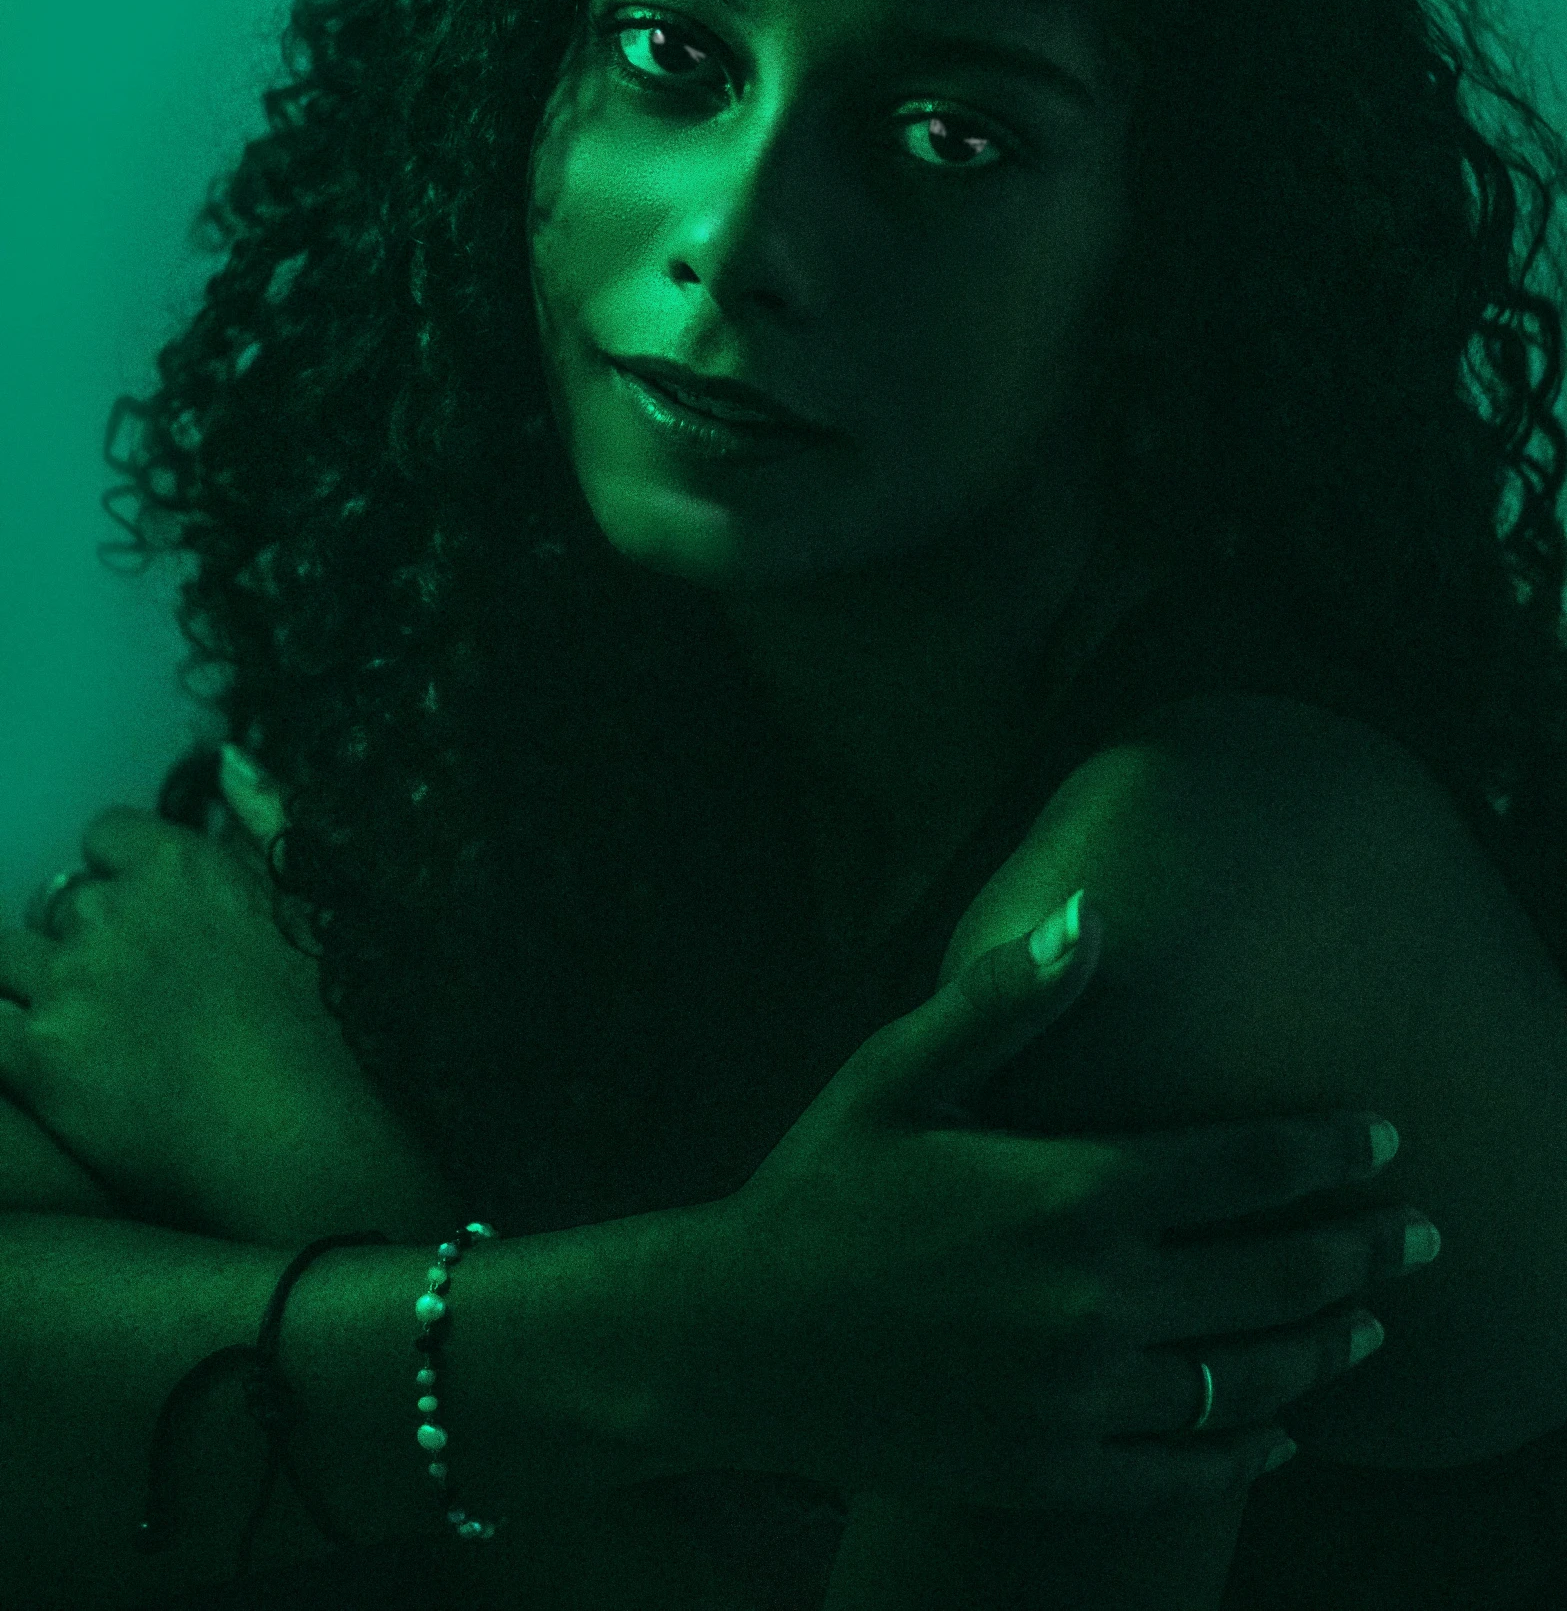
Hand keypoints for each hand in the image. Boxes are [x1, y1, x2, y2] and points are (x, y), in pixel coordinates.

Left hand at [0, 750, 455, 1245]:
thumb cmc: (330, 1031)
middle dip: (82, 943)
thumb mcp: (313, 904)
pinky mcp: (38, 1058)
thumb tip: (228, 756)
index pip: (105, 837)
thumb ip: (267, 816)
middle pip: (59, 903)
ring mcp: (71, 984)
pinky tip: (25, 1049)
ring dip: (36, 988)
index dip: (120, 880)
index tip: (147, 927)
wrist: (306, 1144)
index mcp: (185, 865)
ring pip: (7, 957)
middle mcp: (116, 912)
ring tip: (81, 1037)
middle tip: (127, 1002)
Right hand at [663, 904, 1433, 1512]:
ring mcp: (1076, 1397)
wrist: (732, 1340)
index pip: (1245, 1165)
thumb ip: (1003, 996)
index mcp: (1068, 1191)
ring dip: (1325, 1351)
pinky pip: (1183, 1473)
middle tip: (1422, 1238)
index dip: (1330, 1150)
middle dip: (1366, 1252)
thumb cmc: (817, 1188)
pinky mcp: (1050, 1472)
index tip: (1385, 1139)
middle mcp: (1092, 1299)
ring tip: (1369, 1330)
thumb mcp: (897, 1074)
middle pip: (1276, 1276)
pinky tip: (1279, 1435)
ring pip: (1247, 1380)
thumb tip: (1088, 913)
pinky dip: (1247, 1452)